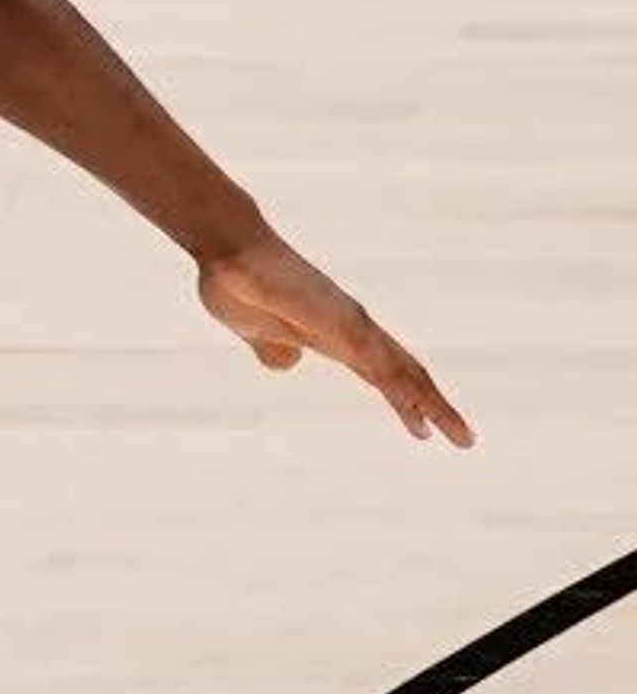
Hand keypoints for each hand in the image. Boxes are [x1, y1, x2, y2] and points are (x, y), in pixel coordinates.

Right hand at [196, 236, 471, 445]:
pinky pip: (377, 358)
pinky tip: (416, 403)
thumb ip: (272, 347)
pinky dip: (400, 383)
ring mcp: (349, 323)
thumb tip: (288, 362)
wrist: (228, 252)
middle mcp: (353, 329)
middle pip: (405, 374)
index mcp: (334, 336)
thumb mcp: (255, 332)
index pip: (382, 375)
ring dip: (430, 403)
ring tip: (457, 433)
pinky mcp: (339, 320)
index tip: (424, 431)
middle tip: (466, 441)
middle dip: (435, 407)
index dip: (405, 402)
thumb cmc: (239, 283)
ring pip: (401, 370)